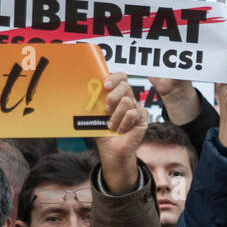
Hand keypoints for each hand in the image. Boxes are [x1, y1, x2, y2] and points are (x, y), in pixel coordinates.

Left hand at [95, 73, 148, 193]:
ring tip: (112, 125)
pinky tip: (122, 130)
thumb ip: (93, 101)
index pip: (121, 77)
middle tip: (106, 109)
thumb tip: (84, 89)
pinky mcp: (143, 117)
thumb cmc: (103, 131)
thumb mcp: (94, 114)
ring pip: (127, 101)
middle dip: (113, 97)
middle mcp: (127, 98)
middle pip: (125, 86)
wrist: (111, 149)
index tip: (105, 85)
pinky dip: (124, 123)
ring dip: (116, 116)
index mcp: (116, 94)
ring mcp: (136, 107)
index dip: (114, 78)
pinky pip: (133, 114)